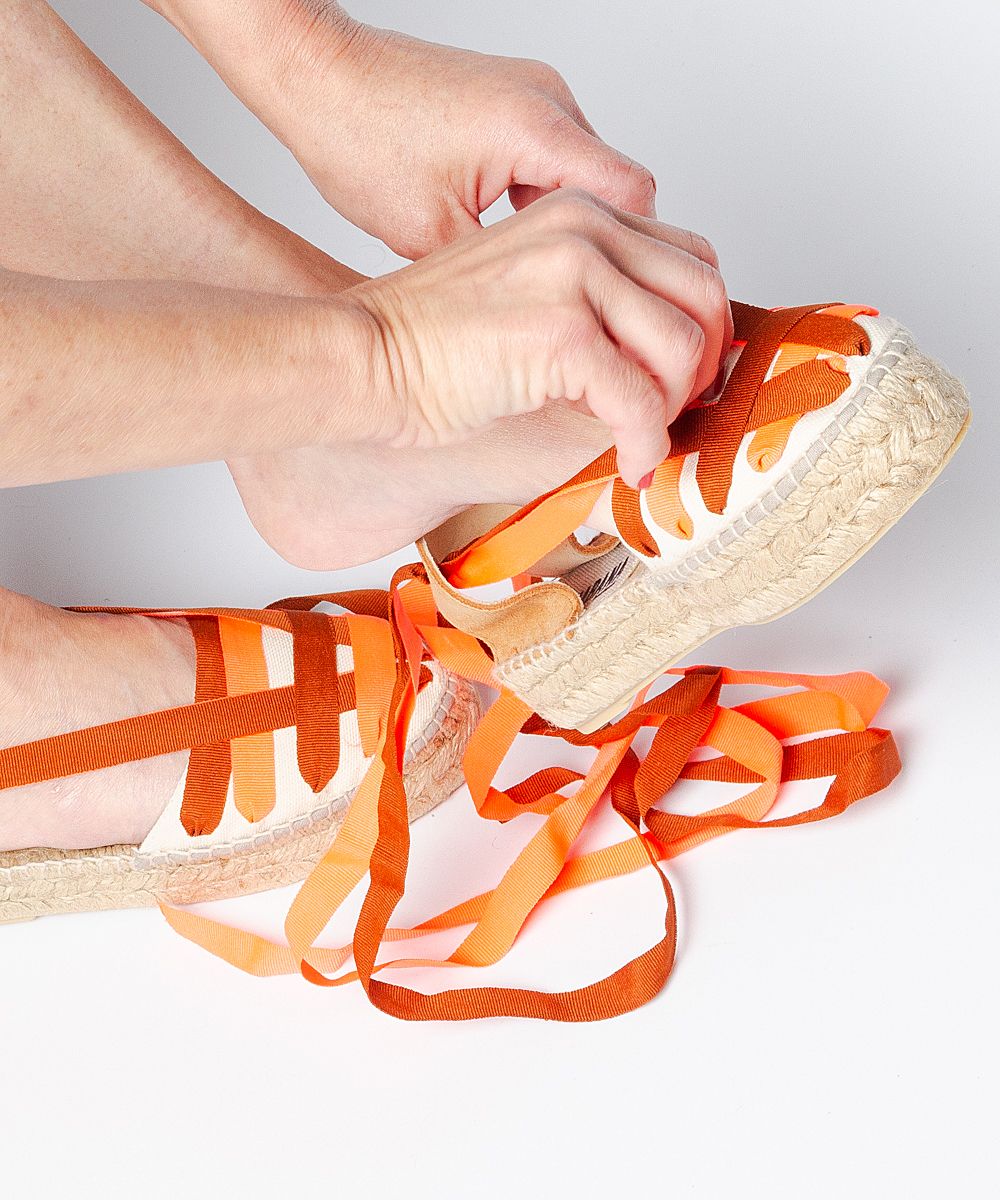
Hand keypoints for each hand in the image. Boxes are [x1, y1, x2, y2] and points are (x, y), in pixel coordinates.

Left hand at [155, 0, 659, 259]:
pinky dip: (545, 206)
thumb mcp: (429, 234)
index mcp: (535, 129)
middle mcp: (547, 102)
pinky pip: (556, 162)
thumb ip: (500, 275)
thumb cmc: (358, 137)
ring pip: (587, 180)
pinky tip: (514, 242)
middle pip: (619, 192)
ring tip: (540, 279)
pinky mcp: (515, 101)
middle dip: (606, 252)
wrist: (321, 78)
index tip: (619, 304)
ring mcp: (534, 96)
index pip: (634, 198)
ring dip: (571, 231)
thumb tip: (540, 318)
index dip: (635, 259)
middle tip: (585, 307)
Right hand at [346, 189, 729, 486]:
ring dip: (672, 410)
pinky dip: (644, 444)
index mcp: (579, 213)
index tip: (685, 375)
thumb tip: (672, 360)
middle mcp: (585, 229)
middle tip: (675, 413)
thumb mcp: (528, 292)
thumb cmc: (431, 339)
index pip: (690, 256)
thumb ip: (594, 301)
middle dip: (704, 366)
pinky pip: (640, 400)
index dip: (704, 324)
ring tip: (638, 439)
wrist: (365, 355)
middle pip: (704, 295)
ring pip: (684, 348)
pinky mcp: (562, 332)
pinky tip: (626, 464)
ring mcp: (575, 275)